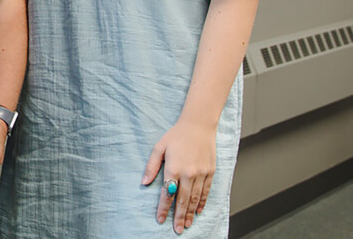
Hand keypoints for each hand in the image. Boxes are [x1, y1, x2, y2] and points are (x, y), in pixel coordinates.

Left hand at [141, 117, 216, 232]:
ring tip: (187, 224)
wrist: (198, 126)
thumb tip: (144, 183)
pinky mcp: (210, 172)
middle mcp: (189, 173)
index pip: (167, 193)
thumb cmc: (176, 135)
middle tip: (177, 229)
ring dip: (191, 213)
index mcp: (174, 168)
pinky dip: (202, 203)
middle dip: (179, 216)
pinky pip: (206, 192)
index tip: (160, 219)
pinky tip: (198, 211)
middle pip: (182, 200)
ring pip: (195, 199)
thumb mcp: (158, 148)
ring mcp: (201, 174)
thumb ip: (151, 166)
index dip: (163, 208)